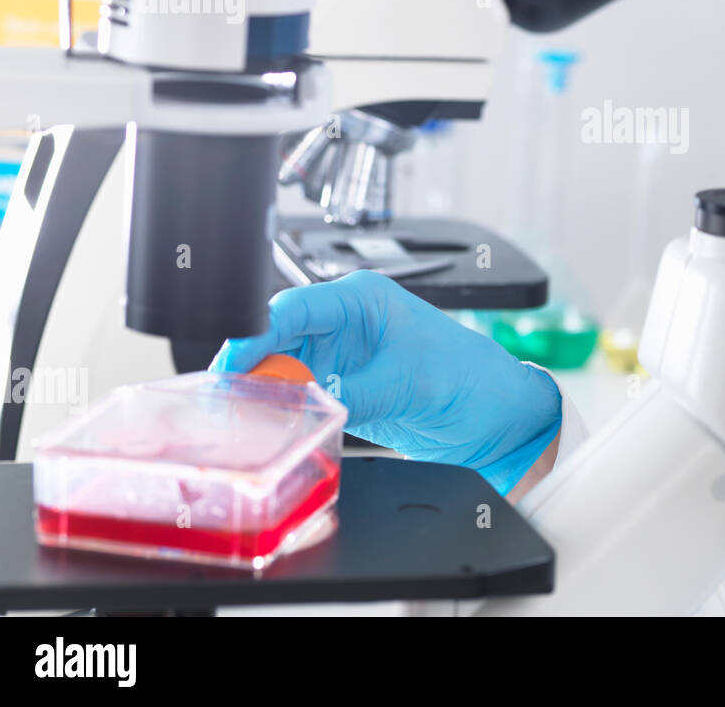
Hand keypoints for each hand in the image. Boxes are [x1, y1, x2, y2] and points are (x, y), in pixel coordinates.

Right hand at [209, 270, 561, 494]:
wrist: (498, 416)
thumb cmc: (472, 378)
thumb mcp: (409, 385)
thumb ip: (353, 394)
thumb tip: (305, 405)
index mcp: (362, 298)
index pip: (291, 308)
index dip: (253, 335)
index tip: (230, 364)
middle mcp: (345, 323)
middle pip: (274, 339)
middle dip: (248, 366)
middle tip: (226, 399)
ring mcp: (341, 357)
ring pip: (280, 369)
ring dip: (263, 392)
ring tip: (244, 416)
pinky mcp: (343, 388)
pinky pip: (299, 397)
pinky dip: (283, 411)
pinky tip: (273, 426)